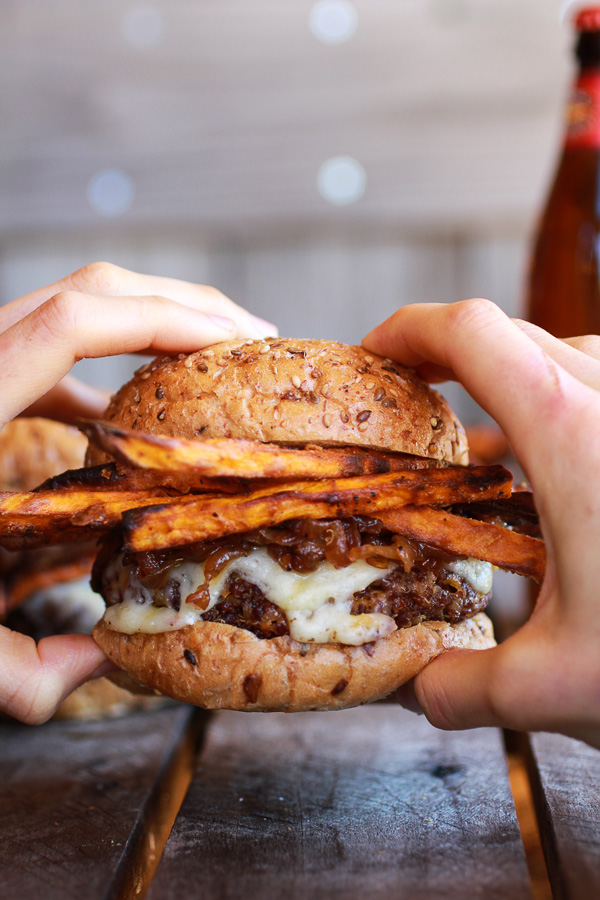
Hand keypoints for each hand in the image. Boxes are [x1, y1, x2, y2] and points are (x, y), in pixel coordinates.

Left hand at [0, 261, 277, 723]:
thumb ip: (25, 671)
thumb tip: (103, 658)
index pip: (73, 323)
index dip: (166, 318)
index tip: (237, 342)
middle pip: (85, 291)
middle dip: (180, 304)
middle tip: (249, 341)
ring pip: (69, 310)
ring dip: (148, 327)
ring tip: (209, 364)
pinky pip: (44, 355)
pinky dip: (100, 371)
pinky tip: (124, 417)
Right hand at [363, 299, 599, 747]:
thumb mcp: (557, 686)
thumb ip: (465, 688)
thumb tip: (423, 688)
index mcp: (568, 429)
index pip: (467, 331)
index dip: (406, 330)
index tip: (373, 357)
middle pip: (506, 336)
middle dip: (444, 363)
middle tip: (409, 407)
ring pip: (557, 359)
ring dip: (504, 392)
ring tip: (477, 454)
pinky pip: (598, 392)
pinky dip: (555, 416)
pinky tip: (550, 479)